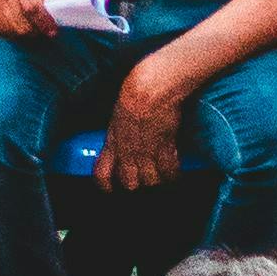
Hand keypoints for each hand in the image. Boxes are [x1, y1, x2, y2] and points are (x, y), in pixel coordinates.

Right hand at [0, 0, 50, 38]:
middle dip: (35, 30)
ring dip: (22, 33)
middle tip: (39, 28)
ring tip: (25, 24)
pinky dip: (8, 32)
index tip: (53, 32)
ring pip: (12, 31)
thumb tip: (56, 16)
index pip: (33, 8)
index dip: (44, 22)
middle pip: (23, 25)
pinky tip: (11, 24)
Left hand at [102, 62, 188, 187]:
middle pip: (130, 184)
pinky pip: (170, 171)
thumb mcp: (118, 115)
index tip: (109, 188)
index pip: (102, 173)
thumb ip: (120, 132)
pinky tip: (174, 172)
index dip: (105, 185)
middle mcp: (127, 151)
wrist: (151, 87)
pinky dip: (173, 174)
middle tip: (142, 178)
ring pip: (151, 181)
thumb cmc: (134, 92)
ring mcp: (146, 152)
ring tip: (160, 175)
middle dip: (136, 184)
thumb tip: (124, 140)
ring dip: (156, 180)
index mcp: (112, 142)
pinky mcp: (165, 148)